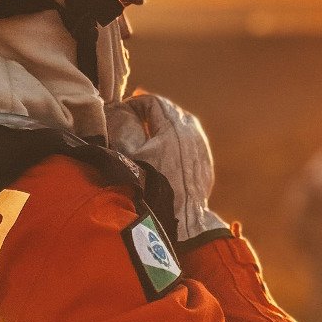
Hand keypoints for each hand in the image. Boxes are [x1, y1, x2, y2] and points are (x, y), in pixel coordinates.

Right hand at [105, 93, 227, 242]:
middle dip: (148, 114)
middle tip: (131, 121)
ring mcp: (201, 146)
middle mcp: (192, 131)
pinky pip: (189, 141)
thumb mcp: (128, 154)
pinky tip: (162, 154)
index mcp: (174, 125)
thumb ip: (122, 127)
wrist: (180, 218)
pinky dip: (175, 141)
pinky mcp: (204, 161)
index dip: (134, 104)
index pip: (152, 102)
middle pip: (168, 111)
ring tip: (145, 136)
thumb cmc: (151, 186)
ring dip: (162, 126)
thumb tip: (117, 110)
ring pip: (180, 125)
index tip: (121, 111)